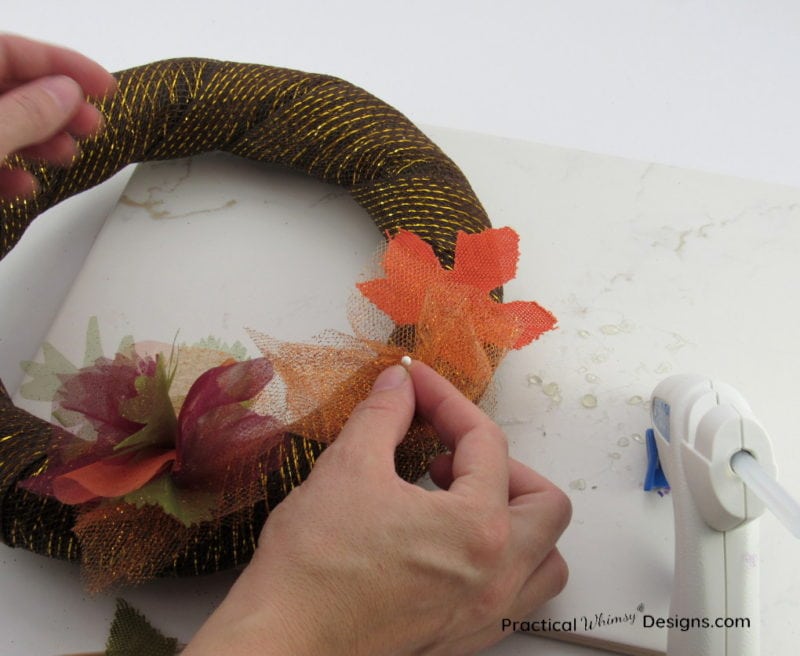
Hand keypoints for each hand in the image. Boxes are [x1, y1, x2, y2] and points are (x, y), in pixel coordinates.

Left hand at [0, 34, 116, 198]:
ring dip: (41, 141)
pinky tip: (28, 184)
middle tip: (93, 123)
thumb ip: (27, 115)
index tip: (105, 85)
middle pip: (10, 88)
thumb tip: (66, 94)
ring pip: (2, 125)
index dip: (63, 64)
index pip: (11, 50)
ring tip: (68, 155)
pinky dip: (12, 170)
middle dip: (57, 107)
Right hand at [185, 361, 570, 655]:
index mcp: (478, 529)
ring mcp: (485, 615)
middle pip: (545, 504)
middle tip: (451, 453)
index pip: (486, 443)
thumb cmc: (315, 562)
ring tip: (463, 500)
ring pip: (545, 559)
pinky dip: (503, 562)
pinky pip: (517, 598)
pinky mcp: (463, 639)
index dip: (447, 400)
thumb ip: (384, 414)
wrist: (284, 640)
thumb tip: (400, 383)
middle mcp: (497, 577)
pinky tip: (453, 546)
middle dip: (503, 464)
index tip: (416, 384)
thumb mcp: (348, 467)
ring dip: (518, 519)